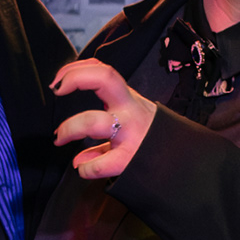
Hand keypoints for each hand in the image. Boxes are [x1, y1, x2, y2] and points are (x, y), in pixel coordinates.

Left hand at [50, 56, 159, 182]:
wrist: (181, 162)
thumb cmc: (152, 141)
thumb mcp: (130, 129)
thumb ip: (102, 141)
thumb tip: (78, 160)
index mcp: (128, 101)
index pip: (104, 72)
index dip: (78, 69)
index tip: (60, 80)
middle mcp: (129, 111)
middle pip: (103, 79)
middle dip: (76, 78)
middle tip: (57, 89)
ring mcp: (129, 133)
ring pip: (93, 121)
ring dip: (70, 128)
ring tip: (60, 137)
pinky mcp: (128, 159)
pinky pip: (100, 163)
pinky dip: (86, 168)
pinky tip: (84, 169)